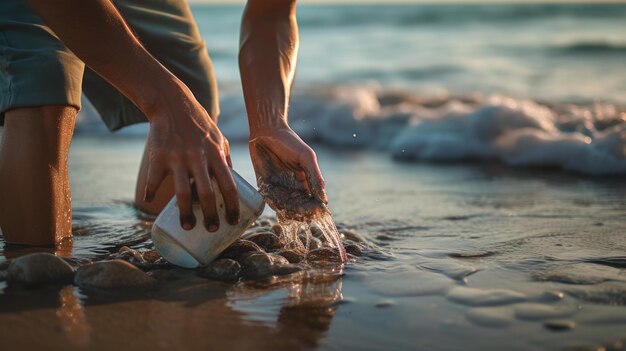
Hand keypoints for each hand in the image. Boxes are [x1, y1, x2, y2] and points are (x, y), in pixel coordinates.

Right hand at [143, 90, 238, 231]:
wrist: (172, 103)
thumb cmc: (199, 124)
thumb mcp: (218, 138)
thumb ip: (225, 159)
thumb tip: (232, 180)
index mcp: (216, 155)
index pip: (229, 185)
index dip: (233, 206)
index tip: (234, 222)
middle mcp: (198, 158)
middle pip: (207, 194)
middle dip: (211, 216)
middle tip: (212, 230)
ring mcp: (177, 158)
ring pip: (183, 193)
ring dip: (186, 213)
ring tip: (187, 226)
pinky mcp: (158, 157)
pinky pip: (153, 181)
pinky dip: (150, 193)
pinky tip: (150, 202)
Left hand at [249, 126, 326, 209]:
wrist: (267, 131)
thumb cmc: (290, 141)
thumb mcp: (306, 156)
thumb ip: (315, 175)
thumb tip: (323, 198)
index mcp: (305, 180)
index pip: (311, 199)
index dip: (313, 208)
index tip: (314, 213)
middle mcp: (291, 185)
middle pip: (297, 205)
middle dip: (299, 212)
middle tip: (300, 215)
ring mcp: (277, 186)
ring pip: (283, 204)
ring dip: (285, 210)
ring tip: (288, 211)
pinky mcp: (263, 184)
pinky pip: (268, 198)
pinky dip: (272, 202)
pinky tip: (276, 204)